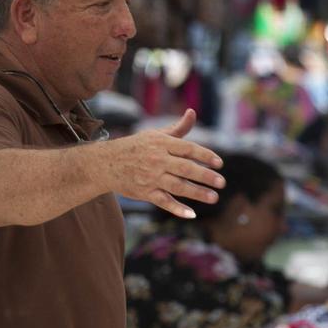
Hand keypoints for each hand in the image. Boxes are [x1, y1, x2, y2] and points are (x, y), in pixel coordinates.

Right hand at [102, 109, 224, 218]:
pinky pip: (163, 201)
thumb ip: (178, 128)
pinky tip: (191, 214)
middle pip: (185, 168)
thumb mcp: (155, 135)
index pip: (188, 149)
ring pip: (177, 186)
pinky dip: (176, 208)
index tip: (219, 163)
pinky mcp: (144, 192)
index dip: (205, 155)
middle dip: (205, 176)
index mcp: (161, 144)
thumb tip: (192, 112)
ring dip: (197, 193)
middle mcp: (157, 160)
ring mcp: (150, 177)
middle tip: (222, 183)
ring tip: (214, 197)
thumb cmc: (136, 147)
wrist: (105, 163)